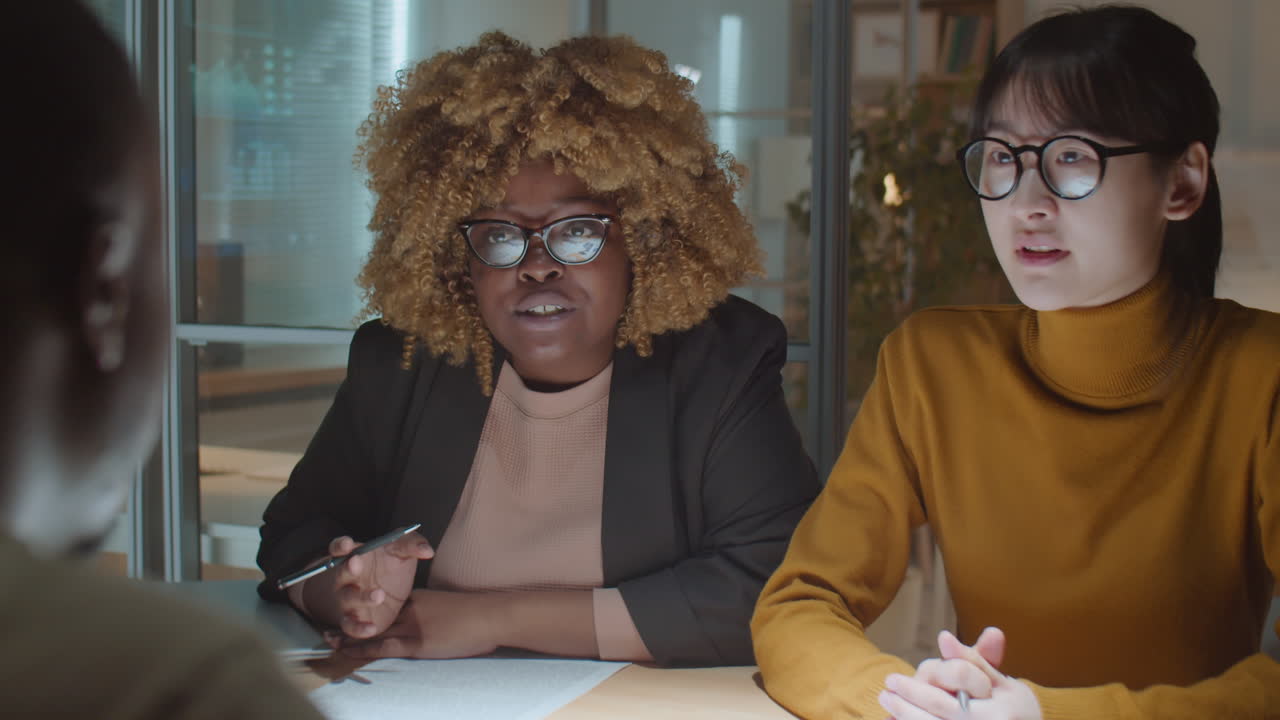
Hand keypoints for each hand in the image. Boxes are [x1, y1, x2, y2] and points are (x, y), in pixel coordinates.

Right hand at [291, 532, 433, 638]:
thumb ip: (413, 546)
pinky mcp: (356, 619)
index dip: (340, 545)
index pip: (340, 548)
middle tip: (356, 563)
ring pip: (347, 599)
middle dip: (347, 568)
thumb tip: (428, 551)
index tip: (347, 543)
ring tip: (379, 595)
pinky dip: (358, 629)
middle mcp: (346, 578)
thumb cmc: (393, 564)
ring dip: (360, 598)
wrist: (393, 591)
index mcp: (355, 556)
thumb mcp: (404, 551)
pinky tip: (372, 629)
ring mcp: (348, 600)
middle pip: (341, 573)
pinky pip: (350, 626)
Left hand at [335, 589, 504, 658]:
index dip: (368, 611)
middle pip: (373, 616)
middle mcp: (409, 609)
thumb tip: (437, 624)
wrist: (490, 615)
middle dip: (351, 620)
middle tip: (329, 626)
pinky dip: (362, 648)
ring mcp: (411, 625)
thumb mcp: (452, 607)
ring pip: (373, 630)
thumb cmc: (479, 613)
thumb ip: (438, 614)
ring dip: (349, 635)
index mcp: (419, 598)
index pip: (387, 606)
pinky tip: (347, 651)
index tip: (355, 614)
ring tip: (329, 639)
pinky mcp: (416, 643)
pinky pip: (382, 646)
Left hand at [879, 627, 1041, 719]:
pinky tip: (899, 719)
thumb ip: (972, 660)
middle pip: (932, 719)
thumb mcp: (1001, 682)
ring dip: (904, 716)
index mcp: (995, 715)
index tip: (892, 679)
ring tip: (889, 702)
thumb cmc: (1016, 708)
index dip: (914, 691)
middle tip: (884, 691)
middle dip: (903, 704)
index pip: (942, 702)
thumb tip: (943, 637)